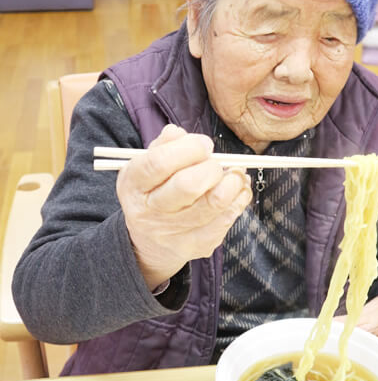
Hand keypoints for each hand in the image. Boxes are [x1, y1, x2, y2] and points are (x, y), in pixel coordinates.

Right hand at [116, 124, 251, 289]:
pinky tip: (239, 189)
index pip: (158, 163)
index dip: (189, 149)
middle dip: (212, 167)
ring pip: (215, 201)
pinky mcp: (198, 244)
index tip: (204, 145)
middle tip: (216, 163)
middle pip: (188, 185)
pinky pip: (228, 218)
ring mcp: (175, 231)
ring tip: (235, 173)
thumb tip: (184, 135)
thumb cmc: (154, 193)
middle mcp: (150, 211)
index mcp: (134, 185)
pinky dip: (240, 197)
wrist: (151, 244)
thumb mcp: (146, 165)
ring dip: (234, 181)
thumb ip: (164, 145)